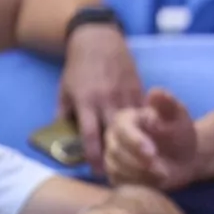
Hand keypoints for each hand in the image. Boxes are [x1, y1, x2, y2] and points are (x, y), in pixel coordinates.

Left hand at [59, 24, 143, 173]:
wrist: (99, 41)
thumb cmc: (78, 67)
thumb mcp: (64, 90)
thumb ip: (65, 114)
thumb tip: (66, 139)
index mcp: (86, 102)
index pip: (90, 136)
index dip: (94, 157)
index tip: (98, 173)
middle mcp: (107, 101)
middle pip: (116, 134)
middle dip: (119, 155)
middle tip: (121, 173)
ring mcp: (125, 95)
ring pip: (134, 125)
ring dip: (135, 143)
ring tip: (137, 161)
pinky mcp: (139, 90)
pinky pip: (143, 114)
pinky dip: (146, 127)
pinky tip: (148, 139)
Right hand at [104, 87, 198, 190]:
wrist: (183, 156)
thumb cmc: (179, 132)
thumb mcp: (178, 116)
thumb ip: (167, 104)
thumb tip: (156, 92)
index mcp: (125, 118)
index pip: (122, 129)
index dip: (135, 141)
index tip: (152, 152)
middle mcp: (113, 137)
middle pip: (116, 151)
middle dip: (140, 162)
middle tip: (163, 170)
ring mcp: (112, 156)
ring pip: (116, 168)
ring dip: (142, 175)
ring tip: (164, 174)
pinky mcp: (116, 174)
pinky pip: (120, 182)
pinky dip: (139, 184)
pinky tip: (156, 180)